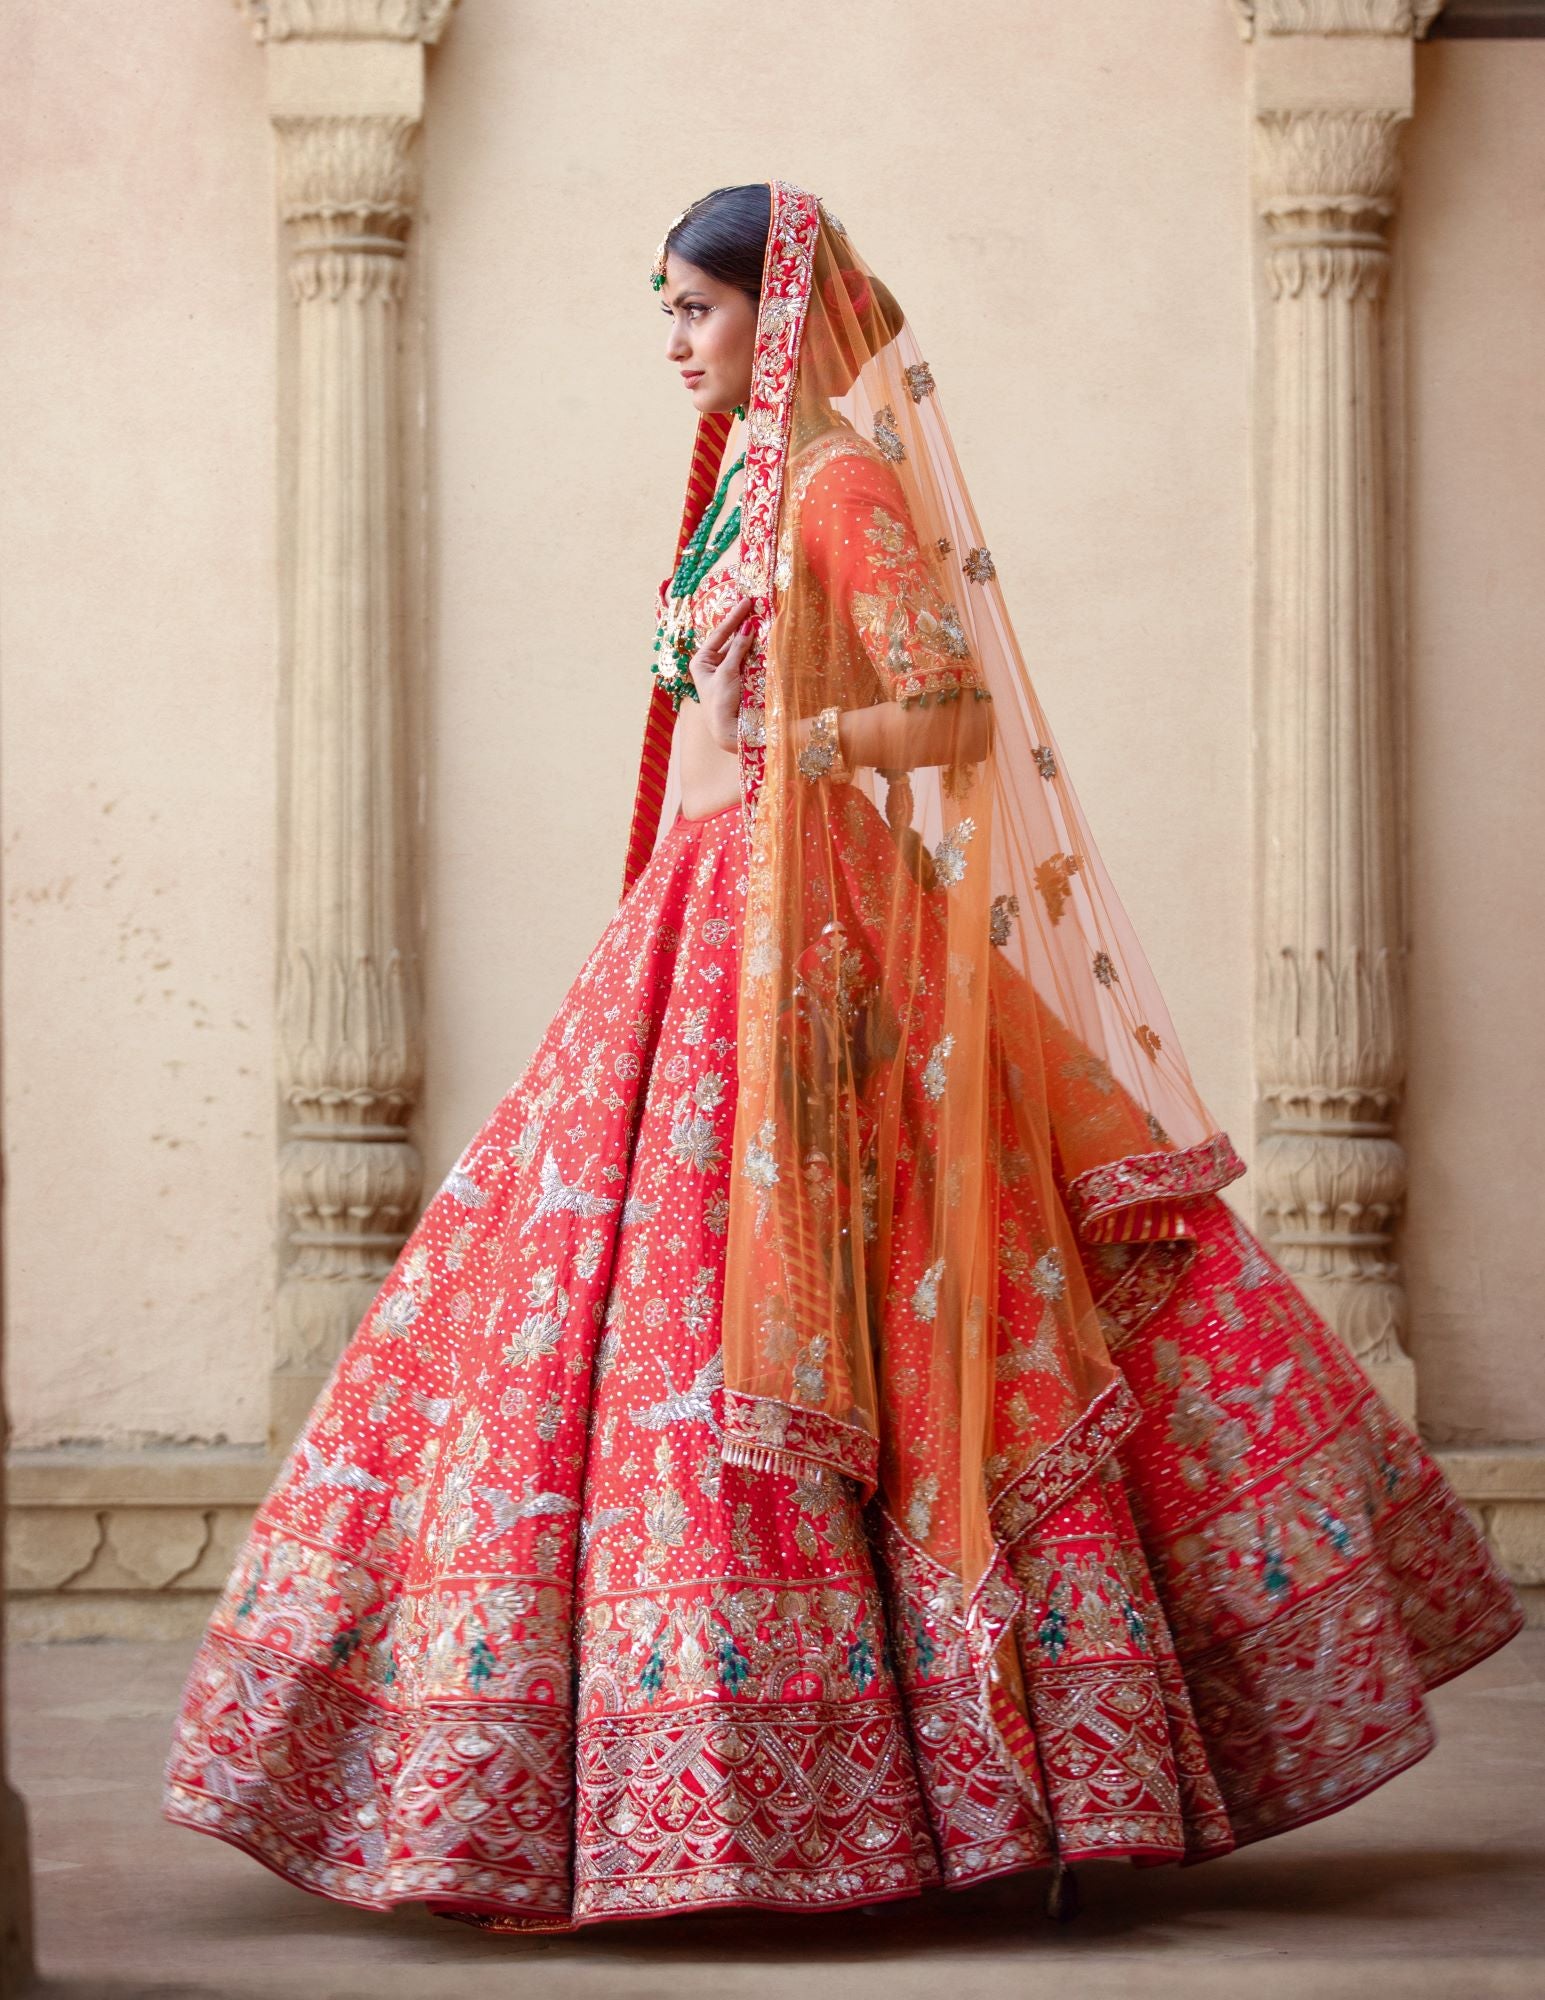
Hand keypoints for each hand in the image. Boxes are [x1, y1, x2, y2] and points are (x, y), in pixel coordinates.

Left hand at [689, 594, 755, 751]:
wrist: (727, 730)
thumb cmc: (720, 701)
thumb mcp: (727, 672)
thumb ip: (737, 649)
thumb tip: (747, 627)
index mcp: (700, 661)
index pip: (719, 634)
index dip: (733, 618)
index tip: (746, 602)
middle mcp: (709, 665)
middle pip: (727, 640)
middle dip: (741, 626)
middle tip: (754, 607)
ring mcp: (722, 672)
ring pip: (737, 650)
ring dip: (748, 639)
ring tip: (760, 621)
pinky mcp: (735, 680)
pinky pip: (743, 661)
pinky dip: (751, 652)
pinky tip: (760, 642)